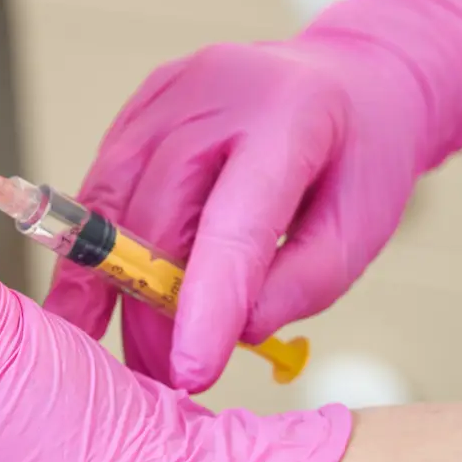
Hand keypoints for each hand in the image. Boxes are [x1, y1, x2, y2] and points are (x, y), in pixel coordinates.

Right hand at [44, 0, 461, 391]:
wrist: (350, 83)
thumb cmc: (357, 159)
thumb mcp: (360, 230)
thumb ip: (302, 286)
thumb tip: (231, 332)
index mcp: (289, 114)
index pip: (233, 223)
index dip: (205, 305)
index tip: (188, 372)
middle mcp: (218, 88)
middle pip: (159, 214)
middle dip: (151, 308)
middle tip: (161, 377)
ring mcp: (170, 91)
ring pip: (113, 201)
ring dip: (105, 283)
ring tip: (113, 346)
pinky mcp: (140, 106)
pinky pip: (106, 184)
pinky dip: (102, 246)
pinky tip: (108, 292)